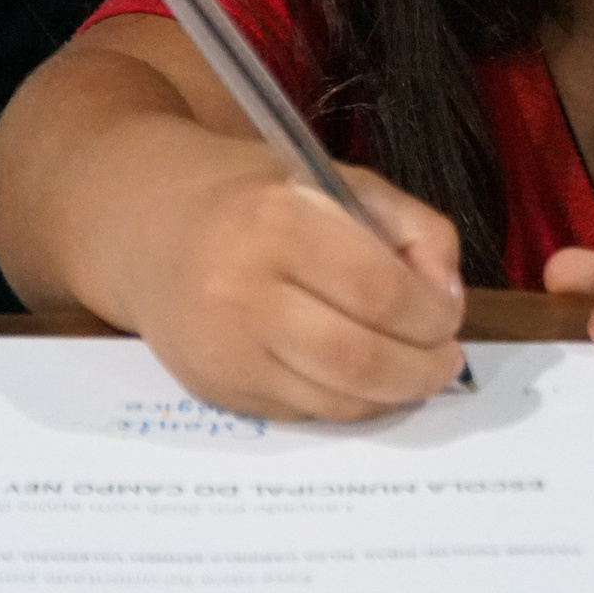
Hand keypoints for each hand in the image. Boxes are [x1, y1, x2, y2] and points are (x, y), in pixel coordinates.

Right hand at [122, 148, 466, 421]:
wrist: (144, 225)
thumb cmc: (251, 196)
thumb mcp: (335, 181)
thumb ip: (409, 227)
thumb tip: (448, 296)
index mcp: (276, 222)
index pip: (378, 290)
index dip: (431, 315)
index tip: (449, 317)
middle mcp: (241, 290)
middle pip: (360, 358)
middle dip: (422, 369)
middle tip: (445, 360)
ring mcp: (223, 348)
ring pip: (335, 398)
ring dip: (392, 394)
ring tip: (414, 373)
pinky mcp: (213, 388)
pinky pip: (302, 411)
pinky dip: (345, 401)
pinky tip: (360, 378)